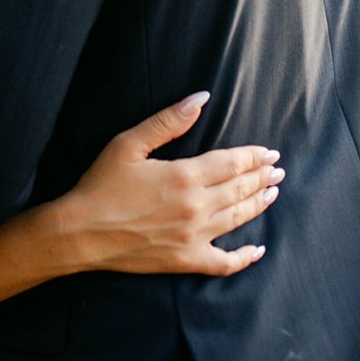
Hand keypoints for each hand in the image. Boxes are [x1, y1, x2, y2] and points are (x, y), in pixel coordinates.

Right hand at [52, 93, 282, 276]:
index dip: (253, 157)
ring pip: (238, 219)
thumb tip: (201, 98)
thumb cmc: (101, 184)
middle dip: (261, 178)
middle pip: (239, 189)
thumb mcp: (129, 143)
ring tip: (272, 193)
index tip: (270, 152)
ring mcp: (193, 237)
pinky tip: (258, 249)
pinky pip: (225, 263)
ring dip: (258, 204)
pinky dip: (245, 257)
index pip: (231, 163)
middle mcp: (196, 207)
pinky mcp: (185, 260)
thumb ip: (168, 121)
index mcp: (184, 176)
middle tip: (278, 170)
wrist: (81, 232)